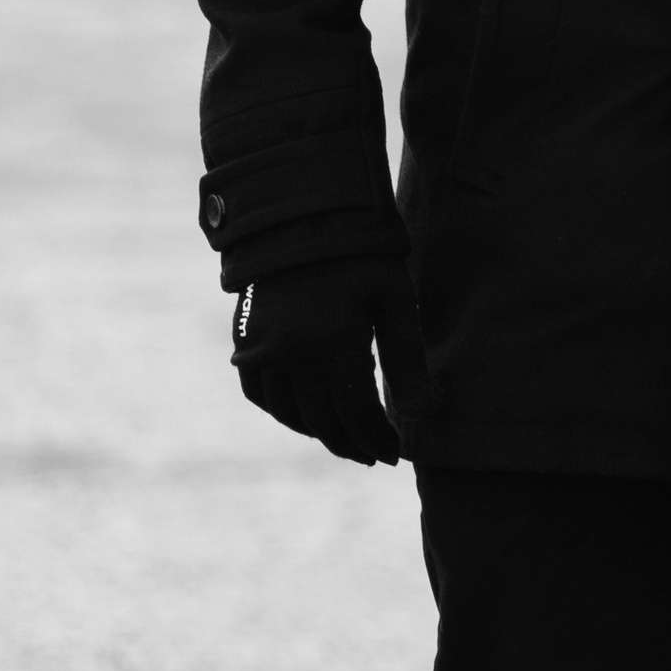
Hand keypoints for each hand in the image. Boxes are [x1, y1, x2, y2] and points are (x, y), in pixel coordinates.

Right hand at [231, 255, 426, 464]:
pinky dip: (281, 410)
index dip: (375, 439)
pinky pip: (258, 393)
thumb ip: (407, 358)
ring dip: (317, 431)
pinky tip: (303, 414)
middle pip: (323, 420)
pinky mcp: (245, 339)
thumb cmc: (361, 253)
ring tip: (344, 438)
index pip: (356, 414)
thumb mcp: (394, 298)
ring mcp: (263, 349)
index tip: (393, 454)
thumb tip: (424, 412)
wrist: (303, 215)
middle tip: (371, 455)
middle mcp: (293, 354)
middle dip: (350, 443)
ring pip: (289, 412)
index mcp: (333, 344)